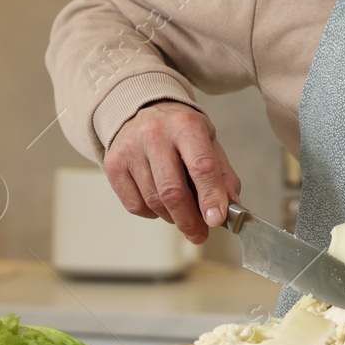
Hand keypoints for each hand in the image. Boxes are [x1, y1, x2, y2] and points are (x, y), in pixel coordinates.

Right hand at [102, 101, 241, 243]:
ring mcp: (130, 149)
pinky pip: (134, 205)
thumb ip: (222, 174)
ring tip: (182, 216)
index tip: (217, 220)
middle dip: (189, 220)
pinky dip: (152, 214)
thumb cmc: (181, 131)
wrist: (143, 111)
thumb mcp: (209, 141)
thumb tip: (230, 209)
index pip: (201, 166)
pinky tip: (160, 204)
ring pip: (153, 201)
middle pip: (172, 191)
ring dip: (172, 218)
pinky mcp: (113, 165)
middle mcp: (155, 135)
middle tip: (199, 234)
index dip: (210, 197)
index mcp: (186, 125)